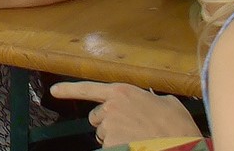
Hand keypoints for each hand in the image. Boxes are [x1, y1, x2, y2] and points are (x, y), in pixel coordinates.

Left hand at [47, 81, 198, 146]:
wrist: (178, 145)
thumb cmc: (176, 126)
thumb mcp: (168, 102)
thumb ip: (150, 99)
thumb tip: (149, 102)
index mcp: (123, 92)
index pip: (89, 89)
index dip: (69, 90)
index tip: (55, 91)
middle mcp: (111, 109)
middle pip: (98, 118)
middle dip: (109, 123)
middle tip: (132, 127)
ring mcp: (108, 129)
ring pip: (105, 135)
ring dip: (116, 137)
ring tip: (138, 138)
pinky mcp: (109, 145)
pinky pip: (110, 147)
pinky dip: (120, 147)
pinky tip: (136, 145)